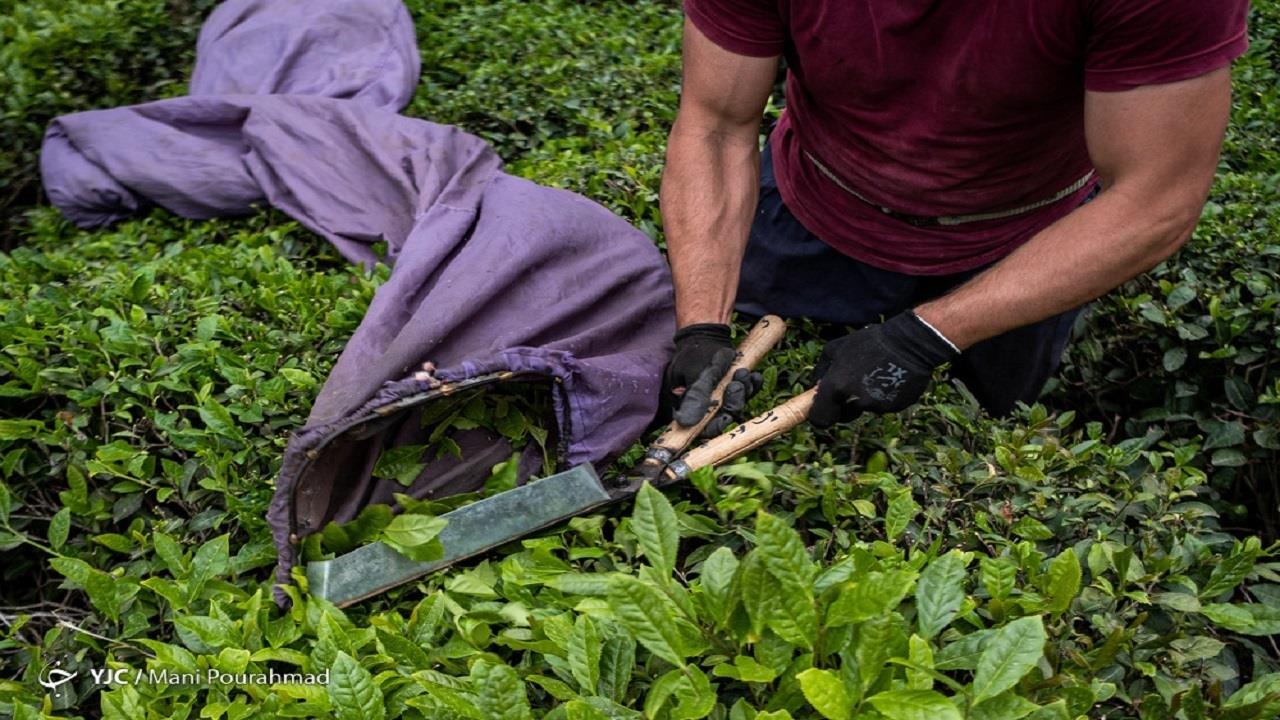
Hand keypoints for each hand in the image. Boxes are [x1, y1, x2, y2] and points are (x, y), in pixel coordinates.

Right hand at [662, 324, 761, 433]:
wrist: (706, 336)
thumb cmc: (694, 354)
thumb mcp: (693, 374)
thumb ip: (694, 397)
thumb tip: (686, 423)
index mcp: (690, 408)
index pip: (704, 429)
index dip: (715, 427)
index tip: (725, 415)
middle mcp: (707, 407)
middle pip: (725, 418)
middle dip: (733, 403)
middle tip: (736, 385)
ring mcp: (723, 398)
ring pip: (738, 405)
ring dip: (743, 391)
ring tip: (742, 373)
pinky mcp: (735, 388)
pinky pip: (749, 393)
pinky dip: (753, 384)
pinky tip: (754, 375)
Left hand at [808, 311, 958, 427]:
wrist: (909, 343)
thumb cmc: (869, 342)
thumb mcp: (836, 348)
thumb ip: (821, 371)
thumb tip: (816, 387)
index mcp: (836, 386)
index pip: (819, 419)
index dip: (820, 415)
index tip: (824, 409)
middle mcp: (855, 400)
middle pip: (844, 416)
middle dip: (844, 407)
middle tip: (852, 388)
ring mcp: (877, 406)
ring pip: (866, 409)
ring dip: (867, 397)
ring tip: (876, 374)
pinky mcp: (895, 408)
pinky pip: (884, 406)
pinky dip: (884, 396)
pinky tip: (890, 378)